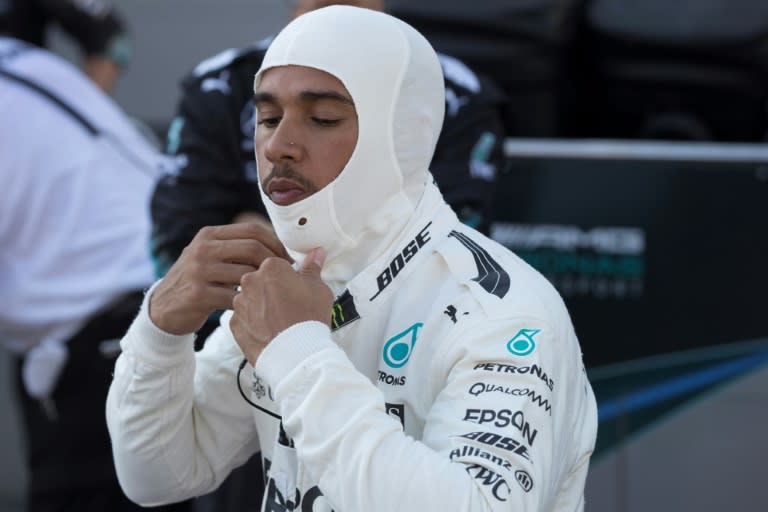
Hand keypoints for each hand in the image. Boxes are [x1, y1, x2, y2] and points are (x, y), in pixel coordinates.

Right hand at [149, 223, 290, 334]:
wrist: (164, 309)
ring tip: (274, 293)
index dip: (276, 243)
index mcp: (209, 235)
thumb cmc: (198, 282)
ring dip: (264, 285)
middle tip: (287, 277)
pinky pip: (235, 297)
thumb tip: (278, 247)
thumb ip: (235, 249)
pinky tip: (255, 307)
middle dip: (275, 262)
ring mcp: (198, 271)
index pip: (252, 229)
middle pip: (253, 248)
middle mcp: (202, 249)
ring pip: (246, 273)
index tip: (288, 258)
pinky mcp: (198, 294)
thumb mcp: (210, 257)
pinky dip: (249, 303)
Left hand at [230, 248, 333, 364]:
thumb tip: (316, 253)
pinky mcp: (234, 324)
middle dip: (272, 289)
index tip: (295, 289)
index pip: (277, 265)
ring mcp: (239, 304)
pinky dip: (253, 322)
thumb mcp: (318, 288)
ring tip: (279, 320)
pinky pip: (244, 318)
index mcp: (270, 267)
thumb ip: (312, 268)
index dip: (288, 277)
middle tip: (289, 305)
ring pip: (250, 299)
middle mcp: (250, 281)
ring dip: (261, 306)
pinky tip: (268, 330)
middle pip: (261, 280)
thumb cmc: (308, 318)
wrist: (295, 353)